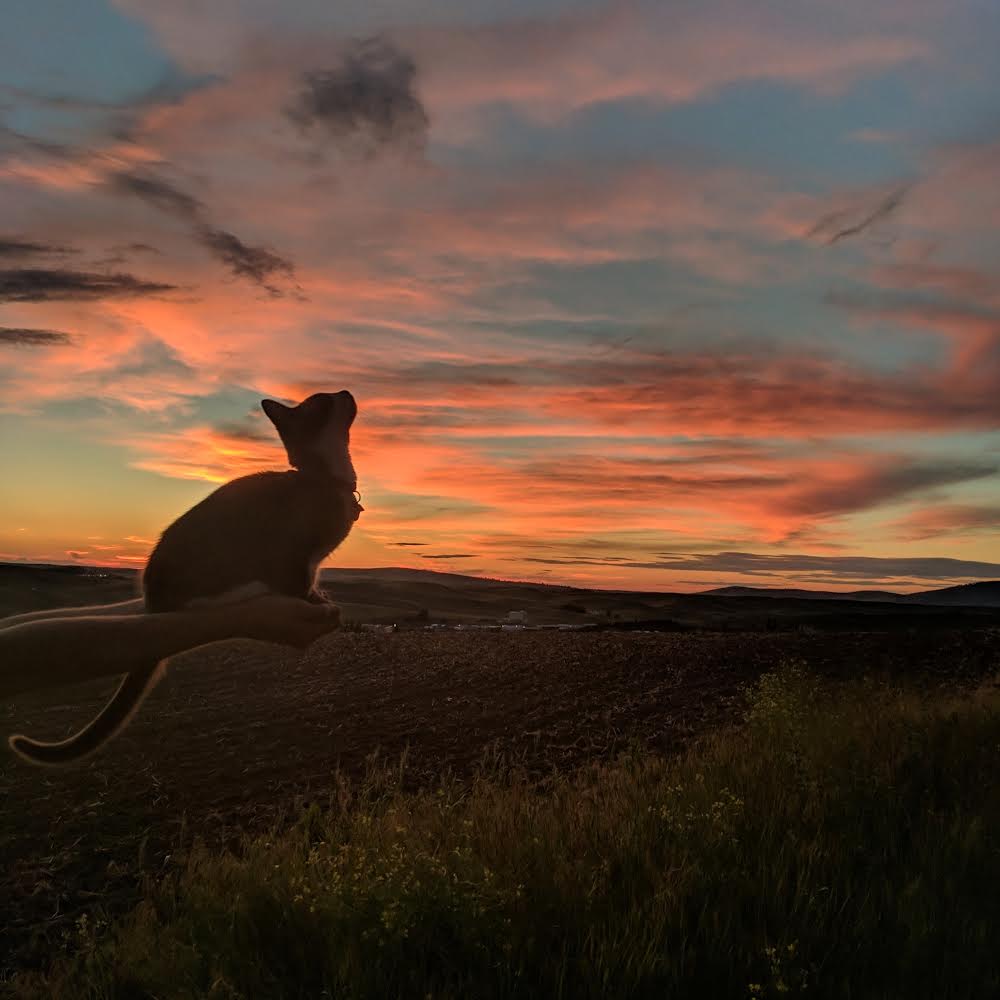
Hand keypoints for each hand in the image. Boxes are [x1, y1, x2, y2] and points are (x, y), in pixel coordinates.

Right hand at [222, 594, 341, 647]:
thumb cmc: (271, 611)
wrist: (241, 618)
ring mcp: (293, 637)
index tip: (318, 595)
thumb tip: (338, 613)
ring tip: (297, 595)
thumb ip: (322, 613)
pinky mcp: (283, 631)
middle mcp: (304, 640)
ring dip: (308, 605)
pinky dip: (297, 609)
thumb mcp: (300, 609)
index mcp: (310, 636)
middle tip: (308, 593)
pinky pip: (299, 619)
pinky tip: (287, 601)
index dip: (330, 607)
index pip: (335, 622)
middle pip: (323, 620)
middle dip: (320, 606)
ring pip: (311, 618)